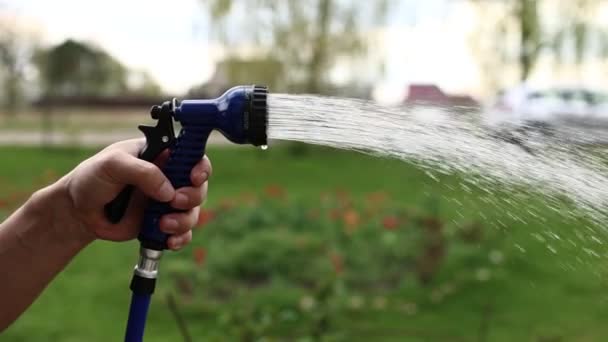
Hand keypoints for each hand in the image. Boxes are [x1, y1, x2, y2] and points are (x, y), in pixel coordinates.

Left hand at [57, 139, 210, 249]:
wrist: (78, 211)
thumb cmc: (93, 178)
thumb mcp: (113, 165)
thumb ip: (143, 172)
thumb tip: (168, 191)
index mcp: (161, 155)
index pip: (192, 155)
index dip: (200, 166)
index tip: (194, 177)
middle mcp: (169, 178)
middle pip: (199, 187)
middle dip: (191, 196)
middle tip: (174, 201)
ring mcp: (166, 202)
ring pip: (192, 212)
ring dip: (184, 220)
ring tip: (163, 225)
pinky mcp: (161, 223)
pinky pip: (182, 233)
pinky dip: (180, 238)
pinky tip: (169, 240)